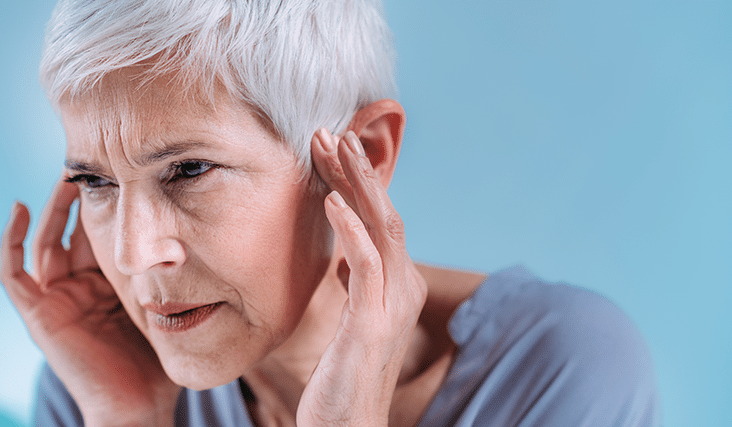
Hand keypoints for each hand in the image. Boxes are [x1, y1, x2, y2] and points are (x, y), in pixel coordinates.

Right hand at [0, 179, 179, 426]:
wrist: (139, 404)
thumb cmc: (158, 360)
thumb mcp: (166, 304)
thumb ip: (172, 274)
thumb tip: (201, 235)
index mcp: (110, 284)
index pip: (101, 235)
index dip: (107, 206)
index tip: (125, 174)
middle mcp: (81, 287)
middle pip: (72, 232)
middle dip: (78, 199)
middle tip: (94, 165)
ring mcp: (58, 299)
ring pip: (45, 243)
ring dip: (51, 209)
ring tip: (67, 177)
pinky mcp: (39, 314)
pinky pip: (13, 273)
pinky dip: (11, 241)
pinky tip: (20, 207)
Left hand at [297, 130, 427, 425]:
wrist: (347, 425)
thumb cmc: (344, 373)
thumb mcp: (354, 316)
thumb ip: (356, 282)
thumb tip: (345, 256)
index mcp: (397, 281)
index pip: (380, 218)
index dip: (358, 180)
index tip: (333, 147)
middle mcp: (403, 285)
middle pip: (385, 212)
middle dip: (357, 169)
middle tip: (329, 131)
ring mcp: (391, 303)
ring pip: (381, 228)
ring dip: (355, 184)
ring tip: (331, 148)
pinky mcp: (372, 322)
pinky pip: (365, 265)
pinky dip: (350, 229)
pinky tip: (330, 201)